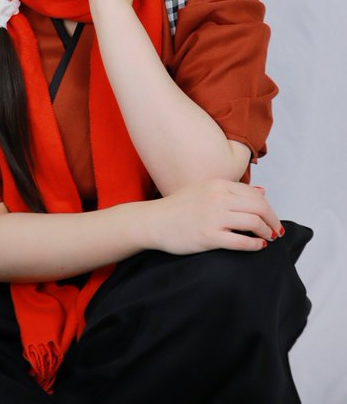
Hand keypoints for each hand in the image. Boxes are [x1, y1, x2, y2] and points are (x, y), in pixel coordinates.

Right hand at [146, 180, 283, 253]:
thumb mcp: (205, 190)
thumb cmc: (179, 207)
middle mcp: (218, 198)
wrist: (155, 221)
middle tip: (276, 230)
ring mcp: (214, 217)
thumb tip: (262, 192)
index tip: (271, 218)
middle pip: (259, 207)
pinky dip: (255, 245)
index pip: (256, 194)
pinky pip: (241, 241)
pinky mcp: (209, 236)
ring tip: (268, 238)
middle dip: (272, 220)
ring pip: (253, 223)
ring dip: (266, 232)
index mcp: (219, 185)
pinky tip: (258, 246)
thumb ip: (232, 191)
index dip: (268, 208)